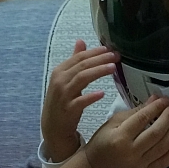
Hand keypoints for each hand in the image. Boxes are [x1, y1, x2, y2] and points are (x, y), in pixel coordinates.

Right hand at [42, 40, 118, 161]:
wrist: (53, 126)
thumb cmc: (62, 101)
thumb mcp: (66, 78)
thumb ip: (74, 60)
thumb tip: (81, 41)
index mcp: (60, 71)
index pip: (79, 57)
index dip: (95, 52)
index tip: (110, 49)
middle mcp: (60, 81)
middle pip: (82, 65)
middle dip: (100, 59)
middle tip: (116, 56)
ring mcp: (63, 95)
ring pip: (82, 78)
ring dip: (98, 72)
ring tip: (113, 68)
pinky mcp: (68, 109)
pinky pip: (80, 101)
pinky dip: (91, 96)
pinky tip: (102, 93)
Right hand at [84, 96, 168, 167]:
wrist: (97, 166)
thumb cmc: (102, 141)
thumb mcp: (113, 122)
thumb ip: (135, 111)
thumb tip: (154, 100)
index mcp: (120, 137)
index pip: (142, 119)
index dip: (156, 107)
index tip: (164, 99)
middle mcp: (132, 152)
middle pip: (156, 133)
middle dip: (167, 117)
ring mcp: (140, 164)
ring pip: (163, 147)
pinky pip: (165, 162)